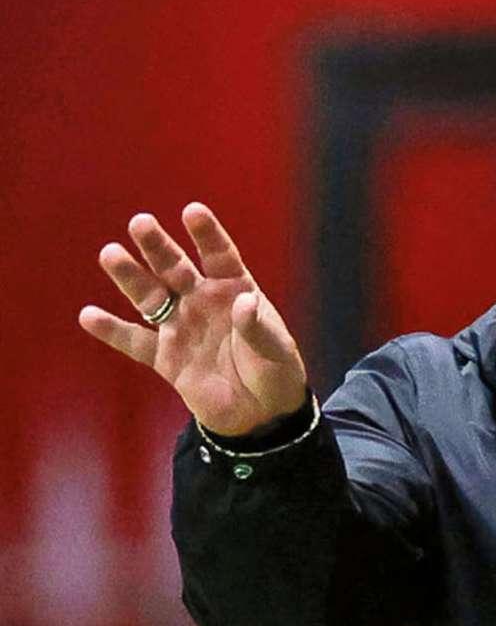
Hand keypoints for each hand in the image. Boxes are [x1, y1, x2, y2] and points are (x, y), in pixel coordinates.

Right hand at [79, 203, 308, 435]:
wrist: (260, 415)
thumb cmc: (275, 372)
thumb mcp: (276, 349)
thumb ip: (257, 327)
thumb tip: (244, 302)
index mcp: (234, 290)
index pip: (219, 256)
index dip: (206, 234)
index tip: (192, 211)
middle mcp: (202, 301)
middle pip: (175, 268)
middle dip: (158, 246)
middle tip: (140, 222)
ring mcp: (181, 327)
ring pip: (150, 297)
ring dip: (130, 276)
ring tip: (110, 254)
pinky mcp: (165, 358)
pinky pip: (135, 342)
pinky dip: (112, 331)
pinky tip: (88, 315)